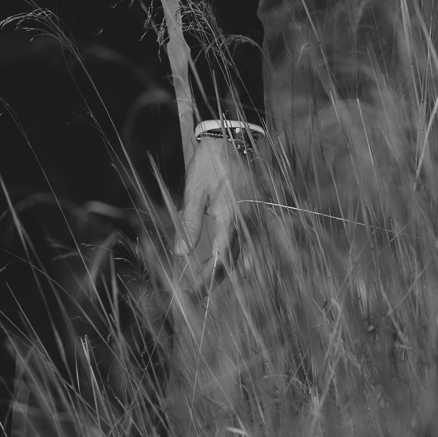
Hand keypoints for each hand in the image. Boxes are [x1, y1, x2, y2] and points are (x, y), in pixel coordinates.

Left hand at [175, 136, 254, 289]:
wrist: (228, 141)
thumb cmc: (207, 165)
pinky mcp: (257, 214)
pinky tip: (230, 266)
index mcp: (231, 218)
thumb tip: (180, 253)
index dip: (205, 279)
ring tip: (208, 285)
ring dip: (228, 272)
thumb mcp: (194, 192)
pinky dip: (240, 258)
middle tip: (195, 295)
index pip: (219, 259)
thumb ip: (189, 224)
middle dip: (215, 281)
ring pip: (246, 256)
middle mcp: (248, 222)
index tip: (191, 292)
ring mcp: (255, 219)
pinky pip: (252, 244)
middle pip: (234, 262)